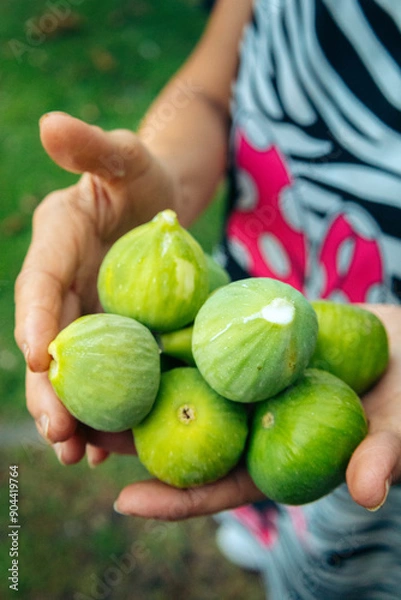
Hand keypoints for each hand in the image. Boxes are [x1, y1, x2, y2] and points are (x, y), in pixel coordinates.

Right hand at [14, 111, 178, 464]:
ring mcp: (89, 315)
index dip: (37, 320)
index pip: (39, 285)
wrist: (162, 205)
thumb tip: (50, 122)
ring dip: (73, 414)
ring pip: (76, 370)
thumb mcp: (127, 157)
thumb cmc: (143, 176)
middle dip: (51, 388)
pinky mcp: (115, 335)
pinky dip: (107, 409)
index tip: (40, 359)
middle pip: (51, 341)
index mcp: (57, 243)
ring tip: (79, 456)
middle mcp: (65, 286)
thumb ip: (93, 147)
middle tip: (59, 432)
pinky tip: (110, 447)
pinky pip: (108, 376)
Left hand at [113, 303, 400, 519]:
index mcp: (277, 456)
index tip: (126, 499)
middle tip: (81, 432)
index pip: (221, 485)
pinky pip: (210, 334)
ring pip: (189, 382)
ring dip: (144, 378)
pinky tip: (142, 315)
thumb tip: (367, 490)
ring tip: (91, 373)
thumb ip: (384, 454)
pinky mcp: (253, 338)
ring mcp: (251, 378)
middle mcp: (254, 419)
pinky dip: (179, 328)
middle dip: (136, 435)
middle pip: (187, 434)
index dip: (177, 498)